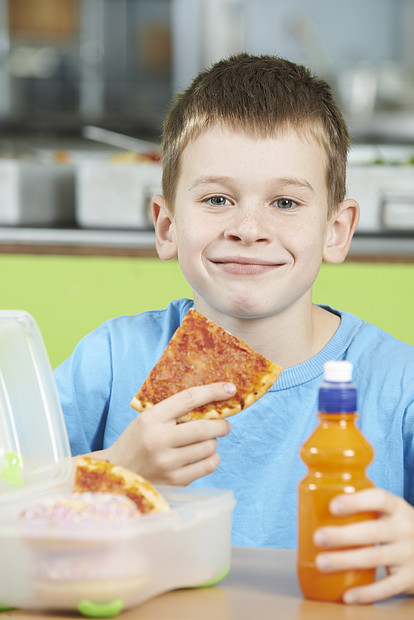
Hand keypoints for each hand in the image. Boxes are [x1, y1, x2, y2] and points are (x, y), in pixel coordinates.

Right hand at [100, 382, 233, 484]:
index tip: (230, 388)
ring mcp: (166, 462)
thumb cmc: (136, 441)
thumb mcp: (147, 420)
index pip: (188, 399)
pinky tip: (203, 456)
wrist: (117, 473)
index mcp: (151, 419)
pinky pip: (207, 466)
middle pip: (204, 427)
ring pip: (209, 447)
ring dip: (213, 442)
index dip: (213, 392)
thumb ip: (172, 411)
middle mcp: (158, 440)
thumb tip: (211, 401)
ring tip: (205, 441)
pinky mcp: (174, 481)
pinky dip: (212, 458)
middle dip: (222, 424)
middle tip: (224, 425)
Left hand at [313, 488, 413, 603]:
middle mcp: (404, 528)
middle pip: (372, 531)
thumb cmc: (395, 526)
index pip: (378, 499)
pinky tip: (347, 595)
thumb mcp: (387, 511)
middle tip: (319, 538)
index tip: (333, 506)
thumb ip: (362, 507)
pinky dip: (367, 593)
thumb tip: (313, 506)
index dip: (355, 502)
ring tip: (322, 563)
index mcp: (395, 507)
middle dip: (343, 535)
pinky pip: (387, 587)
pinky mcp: (409, 577)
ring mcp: (409, 554)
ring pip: (375, 557)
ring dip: (346, 561)